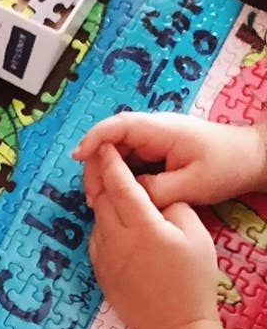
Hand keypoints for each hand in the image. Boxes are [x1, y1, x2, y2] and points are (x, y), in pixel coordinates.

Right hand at [73, 111, 266, 207]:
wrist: (249, 159)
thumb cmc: (225, 166)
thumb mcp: (190, 185)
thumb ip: (154, 190)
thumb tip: (127, 194)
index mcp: (162, 130)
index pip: (119, 126)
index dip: (94, 139)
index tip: (78, 157)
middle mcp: (153, 130)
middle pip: (111, 141)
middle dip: (95, 166)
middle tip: (92, 199)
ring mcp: (153, 140)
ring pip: (116, 153)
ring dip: (104, 174)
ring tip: (99, 202)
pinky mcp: (155, 151)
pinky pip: (128, 161)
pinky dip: (117, 177)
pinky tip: (115, 196)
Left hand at [84, 143, 232, 328]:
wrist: (175, 327)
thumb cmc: (192, 280)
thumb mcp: (195, 234)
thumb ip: (173, 206)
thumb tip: (155, 196)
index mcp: (143, 226)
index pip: (121, 185)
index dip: (111, 162)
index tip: (104, 145)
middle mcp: (117, 240)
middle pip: (101, 199)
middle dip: (99, 176)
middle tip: (100, 158)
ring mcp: (104, 258)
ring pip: (97, 219)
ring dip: (101, 202)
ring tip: (107, 187)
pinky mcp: (100, 274)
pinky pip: (96, 240)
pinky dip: (102, 225)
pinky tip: (113, 223)